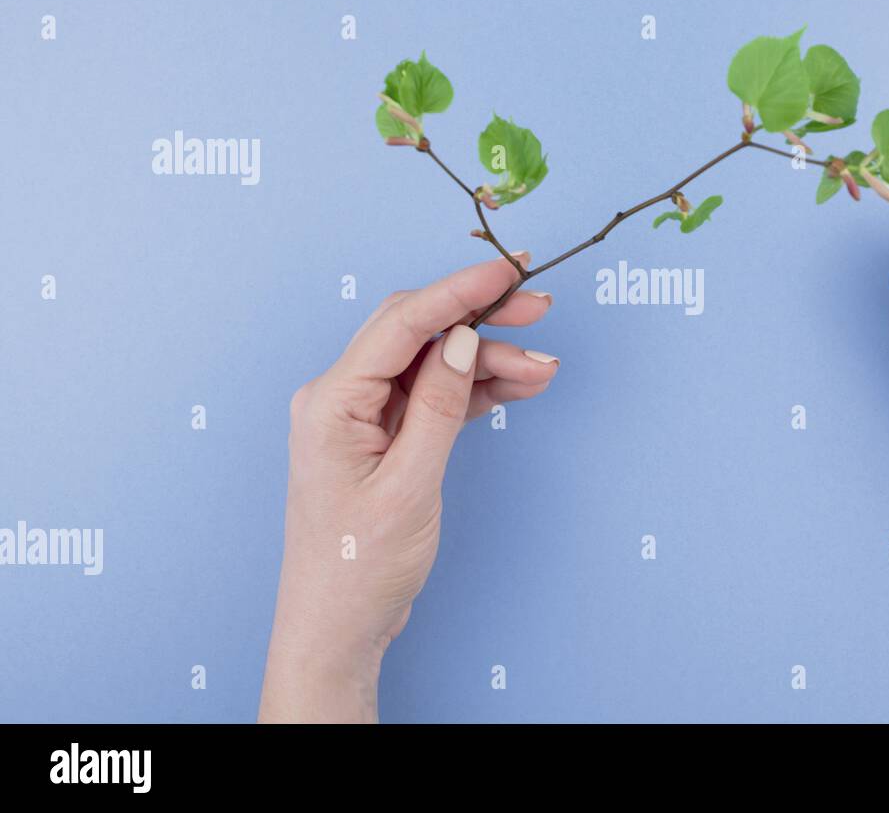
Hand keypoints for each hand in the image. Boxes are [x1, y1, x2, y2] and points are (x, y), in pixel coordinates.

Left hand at [258, 255, 559, 721]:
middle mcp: (342, 398)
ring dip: (489, 360)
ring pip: (435, 365)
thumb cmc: (358, 567)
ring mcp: (364, 418)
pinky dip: (477, 390)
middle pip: (419, 333)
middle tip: (538, 307)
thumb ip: (439, 408)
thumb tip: (462, 340)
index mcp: (332, 402)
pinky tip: (520, 386)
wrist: (338, 628)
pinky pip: (436, 397)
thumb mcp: (408, 487)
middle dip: (481, 317)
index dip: (458, 290)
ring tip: (544, 368)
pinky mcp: (385, 438)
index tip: (506, 271)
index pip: (401, 324)